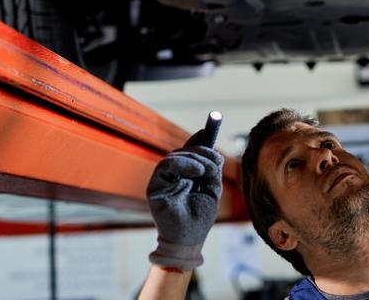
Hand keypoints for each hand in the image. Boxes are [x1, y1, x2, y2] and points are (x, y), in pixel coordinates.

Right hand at [146, 130, 223, 270]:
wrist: (189, 239)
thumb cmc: (200, 217)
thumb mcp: (213, 189)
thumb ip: (212, 170)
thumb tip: (214, 151)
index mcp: (185, 176)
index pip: (189, 152)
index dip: (197, 140)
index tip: (207, 130)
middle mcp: (172, 176)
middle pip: (183, 152)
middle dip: (201, 150)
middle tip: (214, 156)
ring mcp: (162, 181)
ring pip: (174, 157)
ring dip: (194, 158)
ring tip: (206, 170)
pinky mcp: (155, 187)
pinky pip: (165, 166)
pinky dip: (182, 164)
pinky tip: (196, 171)